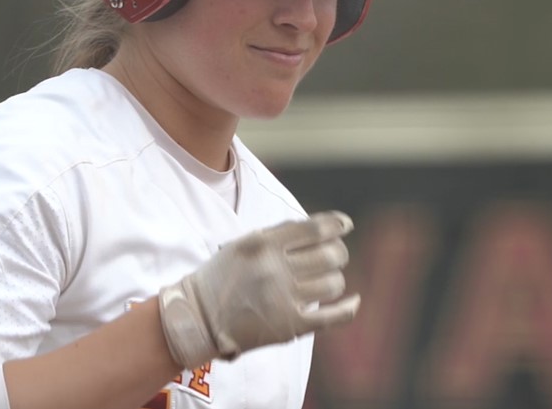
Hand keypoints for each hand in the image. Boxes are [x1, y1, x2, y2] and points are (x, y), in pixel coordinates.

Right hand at [157, 211, 359, 367]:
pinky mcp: (289, 327)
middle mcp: (275, 270)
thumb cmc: (223, 277)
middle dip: (338, 253)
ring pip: (334, 283)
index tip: (346, 225)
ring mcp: (283, 300)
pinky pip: (333, 316)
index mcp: (264, 245)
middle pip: (330, 255)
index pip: (315, 228)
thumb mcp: (245, 244)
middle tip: (334, 256)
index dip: (337, 224)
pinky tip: (354, 301)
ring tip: (325, 281)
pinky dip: (349, 308)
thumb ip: (281, 234)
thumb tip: (324, 227)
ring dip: (335, 280)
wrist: (198, 319)